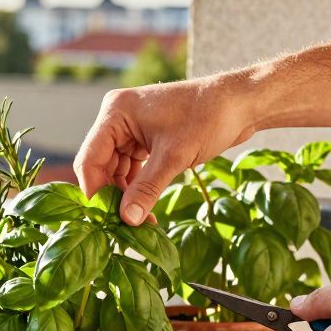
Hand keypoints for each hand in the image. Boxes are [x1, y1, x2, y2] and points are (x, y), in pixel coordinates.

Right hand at [73, 73, 259, 224]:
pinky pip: (133, 168)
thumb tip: (127, 220)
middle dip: (113, 196)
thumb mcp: (174, 157)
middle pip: (101, 166)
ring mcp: (132, 128)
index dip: (95, 191)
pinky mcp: (146, 138)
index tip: (104, 220)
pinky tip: (146, 209)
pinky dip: (138, 188)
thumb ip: (147, 189)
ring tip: (139, 223)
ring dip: (127, 195)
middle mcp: (118, 118)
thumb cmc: (208, 117)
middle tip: (123, 226)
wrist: (241, 104)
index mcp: (116, 112)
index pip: (90, 158)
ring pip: (117, 170)